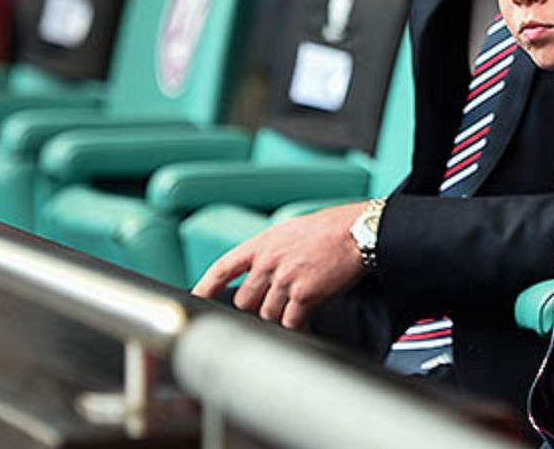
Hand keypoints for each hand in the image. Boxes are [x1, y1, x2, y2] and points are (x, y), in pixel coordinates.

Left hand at [191, 202, 367, 329]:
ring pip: (267, 314)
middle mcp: (268, 262)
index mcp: (261, 244)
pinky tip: (305, 319)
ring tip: (295, 309)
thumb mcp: (289, 231)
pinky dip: (297, 324)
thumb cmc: (329, 229)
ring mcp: (284, 279)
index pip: (223, 268)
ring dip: (279, 317)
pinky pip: (290, 321)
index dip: (206, 286)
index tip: (196, 298)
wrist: (357, 232)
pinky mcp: (303, 294)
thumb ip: (270, 252)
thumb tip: (260, 272)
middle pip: (244, 301)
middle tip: (274, 305)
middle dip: (256, 308)